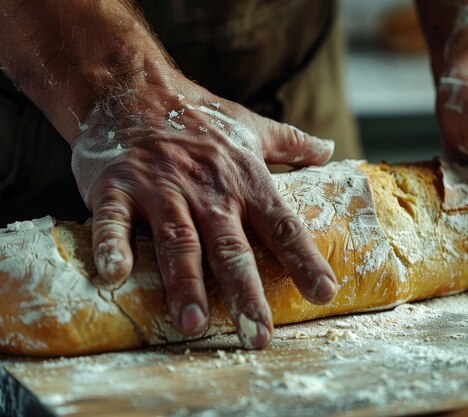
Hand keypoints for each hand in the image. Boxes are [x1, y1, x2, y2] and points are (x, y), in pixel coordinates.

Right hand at [71, 73, 337, 347]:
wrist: (135, 88)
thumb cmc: (199, 115)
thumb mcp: (251, 127)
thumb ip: (291, 143)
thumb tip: (329, 150)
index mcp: (245, 179)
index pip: (282, 225)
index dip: (304, 260)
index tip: (324, 294)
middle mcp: (208, 188)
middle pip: (232, 247)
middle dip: (246, 293)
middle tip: (259, 337)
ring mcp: (162, 187)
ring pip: (178, 241)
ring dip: (185, 283)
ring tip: (192, 324)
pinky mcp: (119, 186)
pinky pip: (115, 220)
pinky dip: (114, 245)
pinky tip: (115, 274)